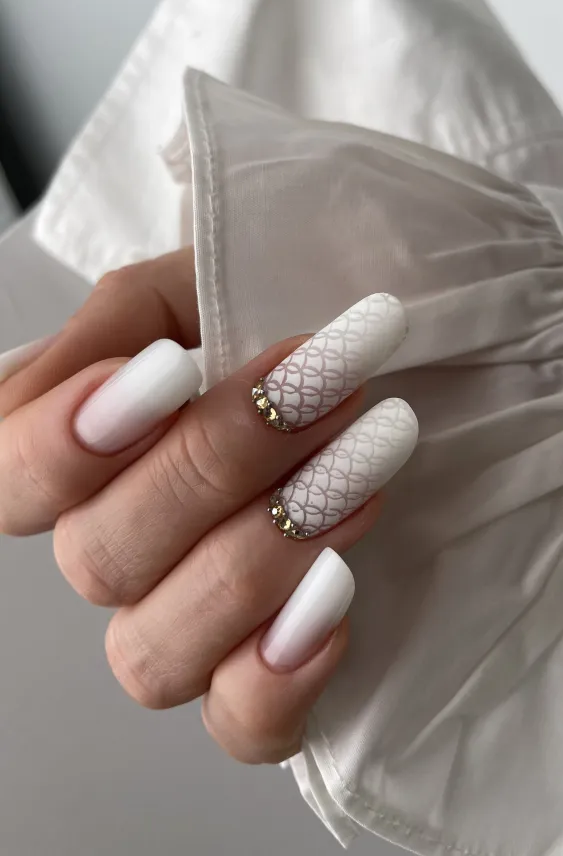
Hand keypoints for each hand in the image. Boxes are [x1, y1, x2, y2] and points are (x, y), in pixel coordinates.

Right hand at [0, 248, 416, 762]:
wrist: (394, 360)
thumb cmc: (287, 318)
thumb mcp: (198, 284)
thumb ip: (122, 318)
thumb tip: (90, 379)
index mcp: (88, 456)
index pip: (6, 482)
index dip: (58, 447)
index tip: (163, 374)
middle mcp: (121, 549)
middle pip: (96, 559)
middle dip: (214, 469)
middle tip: (317, 390)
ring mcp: (189, 625)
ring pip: (153, 651)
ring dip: (256, 558)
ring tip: (357, 474)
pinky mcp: (266, 681)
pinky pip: (241, 728)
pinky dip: (276, 676)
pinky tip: (336, 595)